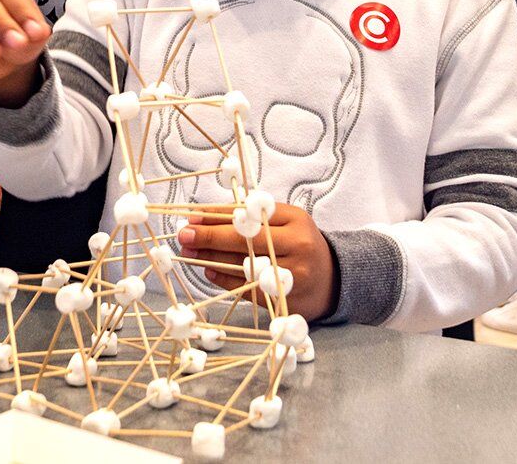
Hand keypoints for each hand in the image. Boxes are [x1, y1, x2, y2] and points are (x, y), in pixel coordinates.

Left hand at [178, 203, 338, 320]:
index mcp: (296, 222)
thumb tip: (207, 214)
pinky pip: (247, 290)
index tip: (193, 216)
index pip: (252, 217)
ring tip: (190, 252)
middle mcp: (297, 249)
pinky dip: (224, 279)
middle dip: (210, 237)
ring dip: (212, 259)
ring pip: (243, 268)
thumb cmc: (301, 242)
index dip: (220, 216)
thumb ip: (254, 215)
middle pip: (246, 242)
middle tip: (184, 235)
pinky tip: (208, 270)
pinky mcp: (283, 302)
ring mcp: (291, 278)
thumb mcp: (287, 221)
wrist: (332, 279)